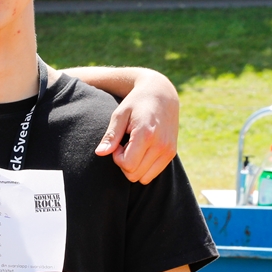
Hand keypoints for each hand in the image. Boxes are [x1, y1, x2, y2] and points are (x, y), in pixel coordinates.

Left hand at [94, 68, 177, 183]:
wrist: (161, 94)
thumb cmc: (136, 103)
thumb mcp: (119, 115)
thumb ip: (111, 135)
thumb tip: (100, 153)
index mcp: (146, 135)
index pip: (127, 165)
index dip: (117, 157)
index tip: (118, 143)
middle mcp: (161, 145)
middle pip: (134, 174)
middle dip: (125, 163)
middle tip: (125, 145)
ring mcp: (168, 151)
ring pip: (144, 178)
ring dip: (134, 167)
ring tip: (134, 148)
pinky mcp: (172, 153)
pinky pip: (153, 174)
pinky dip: (144, 167)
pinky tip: (142, 150)